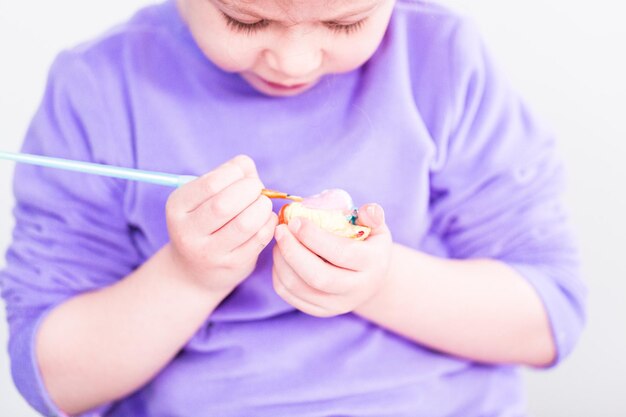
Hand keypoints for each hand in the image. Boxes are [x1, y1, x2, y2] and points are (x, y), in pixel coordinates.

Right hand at [165, 155, 277, 293]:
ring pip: (245, 224)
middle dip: (250, 190)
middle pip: (225, 205)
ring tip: (262, 204)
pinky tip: (265, 219)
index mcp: (178, 206)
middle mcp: (188, 232)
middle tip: (257, 188)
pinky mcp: (232, 265)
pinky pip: (259, 239)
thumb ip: (227, 173)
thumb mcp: (205, 195)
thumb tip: (247, 166)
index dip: (234, 173)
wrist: (194, 270)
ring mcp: (210, 252)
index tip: (243, 176)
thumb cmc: (206, 219)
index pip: (210, 184)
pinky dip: (269, 223)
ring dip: (262, 207)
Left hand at [272, 204, 391, 316]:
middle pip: (318, 277)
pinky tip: (281, 257)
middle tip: (280, 230)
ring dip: (282, 262)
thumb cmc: (368, 245)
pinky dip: (279, 275)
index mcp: (372, 264)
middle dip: (292, 251)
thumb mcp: (377, 228)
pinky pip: (291, 296)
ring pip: (299, 288)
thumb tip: (367, 210)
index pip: (341, 253)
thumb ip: (373, 215)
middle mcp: (357, 289)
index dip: (314, 237)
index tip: (295, 220)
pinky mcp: (321, 311)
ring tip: (279, 241)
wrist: (371, 280)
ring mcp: (338, 304)